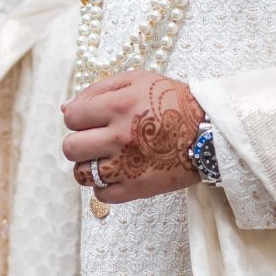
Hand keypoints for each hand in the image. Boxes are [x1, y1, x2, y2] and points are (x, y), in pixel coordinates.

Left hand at [61, 71, 204, 203]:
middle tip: (98, 140)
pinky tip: (118, 174)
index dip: (79, 118)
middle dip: (80, 143)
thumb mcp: (138, 80)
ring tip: (108, 158)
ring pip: (81, 174)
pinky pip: (100, 195)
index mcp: (118, 106)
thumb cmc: (173, 102)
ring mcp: (126, 166)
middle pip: (70, 148)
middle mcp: (118, 137)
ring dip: (89, 166)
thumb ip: (98, 90)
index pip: (71, 118)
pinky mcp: (136, 189)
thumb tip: (65, 109)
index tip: (93, 119)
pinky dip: (104, 187)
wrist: (210, 132)